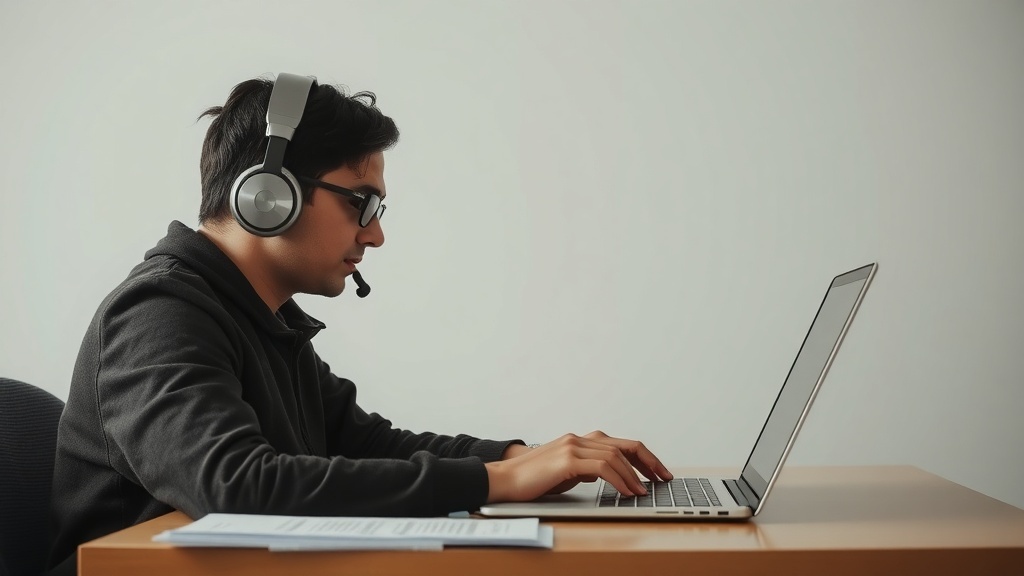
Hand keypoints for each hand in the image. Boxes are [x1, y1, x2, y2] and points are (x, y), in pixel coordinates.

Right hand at [485, 431, 672, 502]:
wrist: (503, 480)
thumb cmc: (532, 480)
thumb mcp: (565, 472)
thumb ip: (586, 468)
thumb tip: (608, 474)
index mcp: (580, 441)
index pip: (620, 444)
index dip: (643, 457)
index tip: (658, 471)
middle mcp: (579, 439)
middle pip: (624, 445)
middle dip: (649, 461)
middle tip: (664, 477)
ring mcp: (573, 447)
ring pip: (615, 456)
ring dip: (635, 475)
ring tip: (644, 491)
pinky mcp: (567, 459)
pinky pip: (603, 467)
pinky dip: (619, 479)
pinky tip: (627, 491)